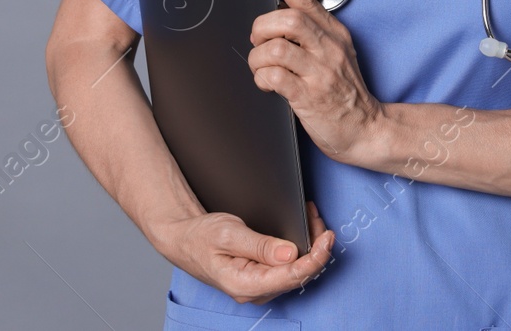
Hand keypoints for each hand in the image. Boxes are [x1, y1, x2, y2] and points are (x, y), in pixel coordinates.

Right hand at [159, 201, 335, 304]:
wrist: (184, 239)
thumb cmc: (200, 237)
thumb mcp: (229, 234)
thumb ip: (260, 245)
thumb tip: (291, 253)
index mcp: (245, 284)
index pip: (292, 276)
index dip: (315, 258)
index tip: (327, 238)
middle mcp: (255, 291)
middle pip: (299, 274)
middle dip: (316, 247)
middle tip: (318, 219)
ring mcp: (259, 287)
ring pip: (296, 271)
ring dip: (310, 246)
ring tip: (313, 220)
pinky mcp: (262, 278)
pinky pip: (288, 268)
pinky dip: (301, 249)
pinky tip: (304, 232)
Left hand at [249, 0, 388, 164]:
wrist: (366, 128)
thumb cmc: (345, 92)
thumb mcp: (335, 54)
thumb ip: (312, 36)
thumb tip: (277, 21)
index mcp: (334, 34)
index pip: (307, 1)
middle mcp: (328, 49)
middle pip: (288, 20)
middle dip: (262, 28)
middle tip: (259, 41)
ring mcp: (320, 73)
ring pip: (275, 49)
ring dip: (257, 58)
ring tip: (261, 67)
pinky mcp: (309, 96)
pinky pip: (274, 77)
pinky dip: (262, 78)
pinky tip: (267, 84)